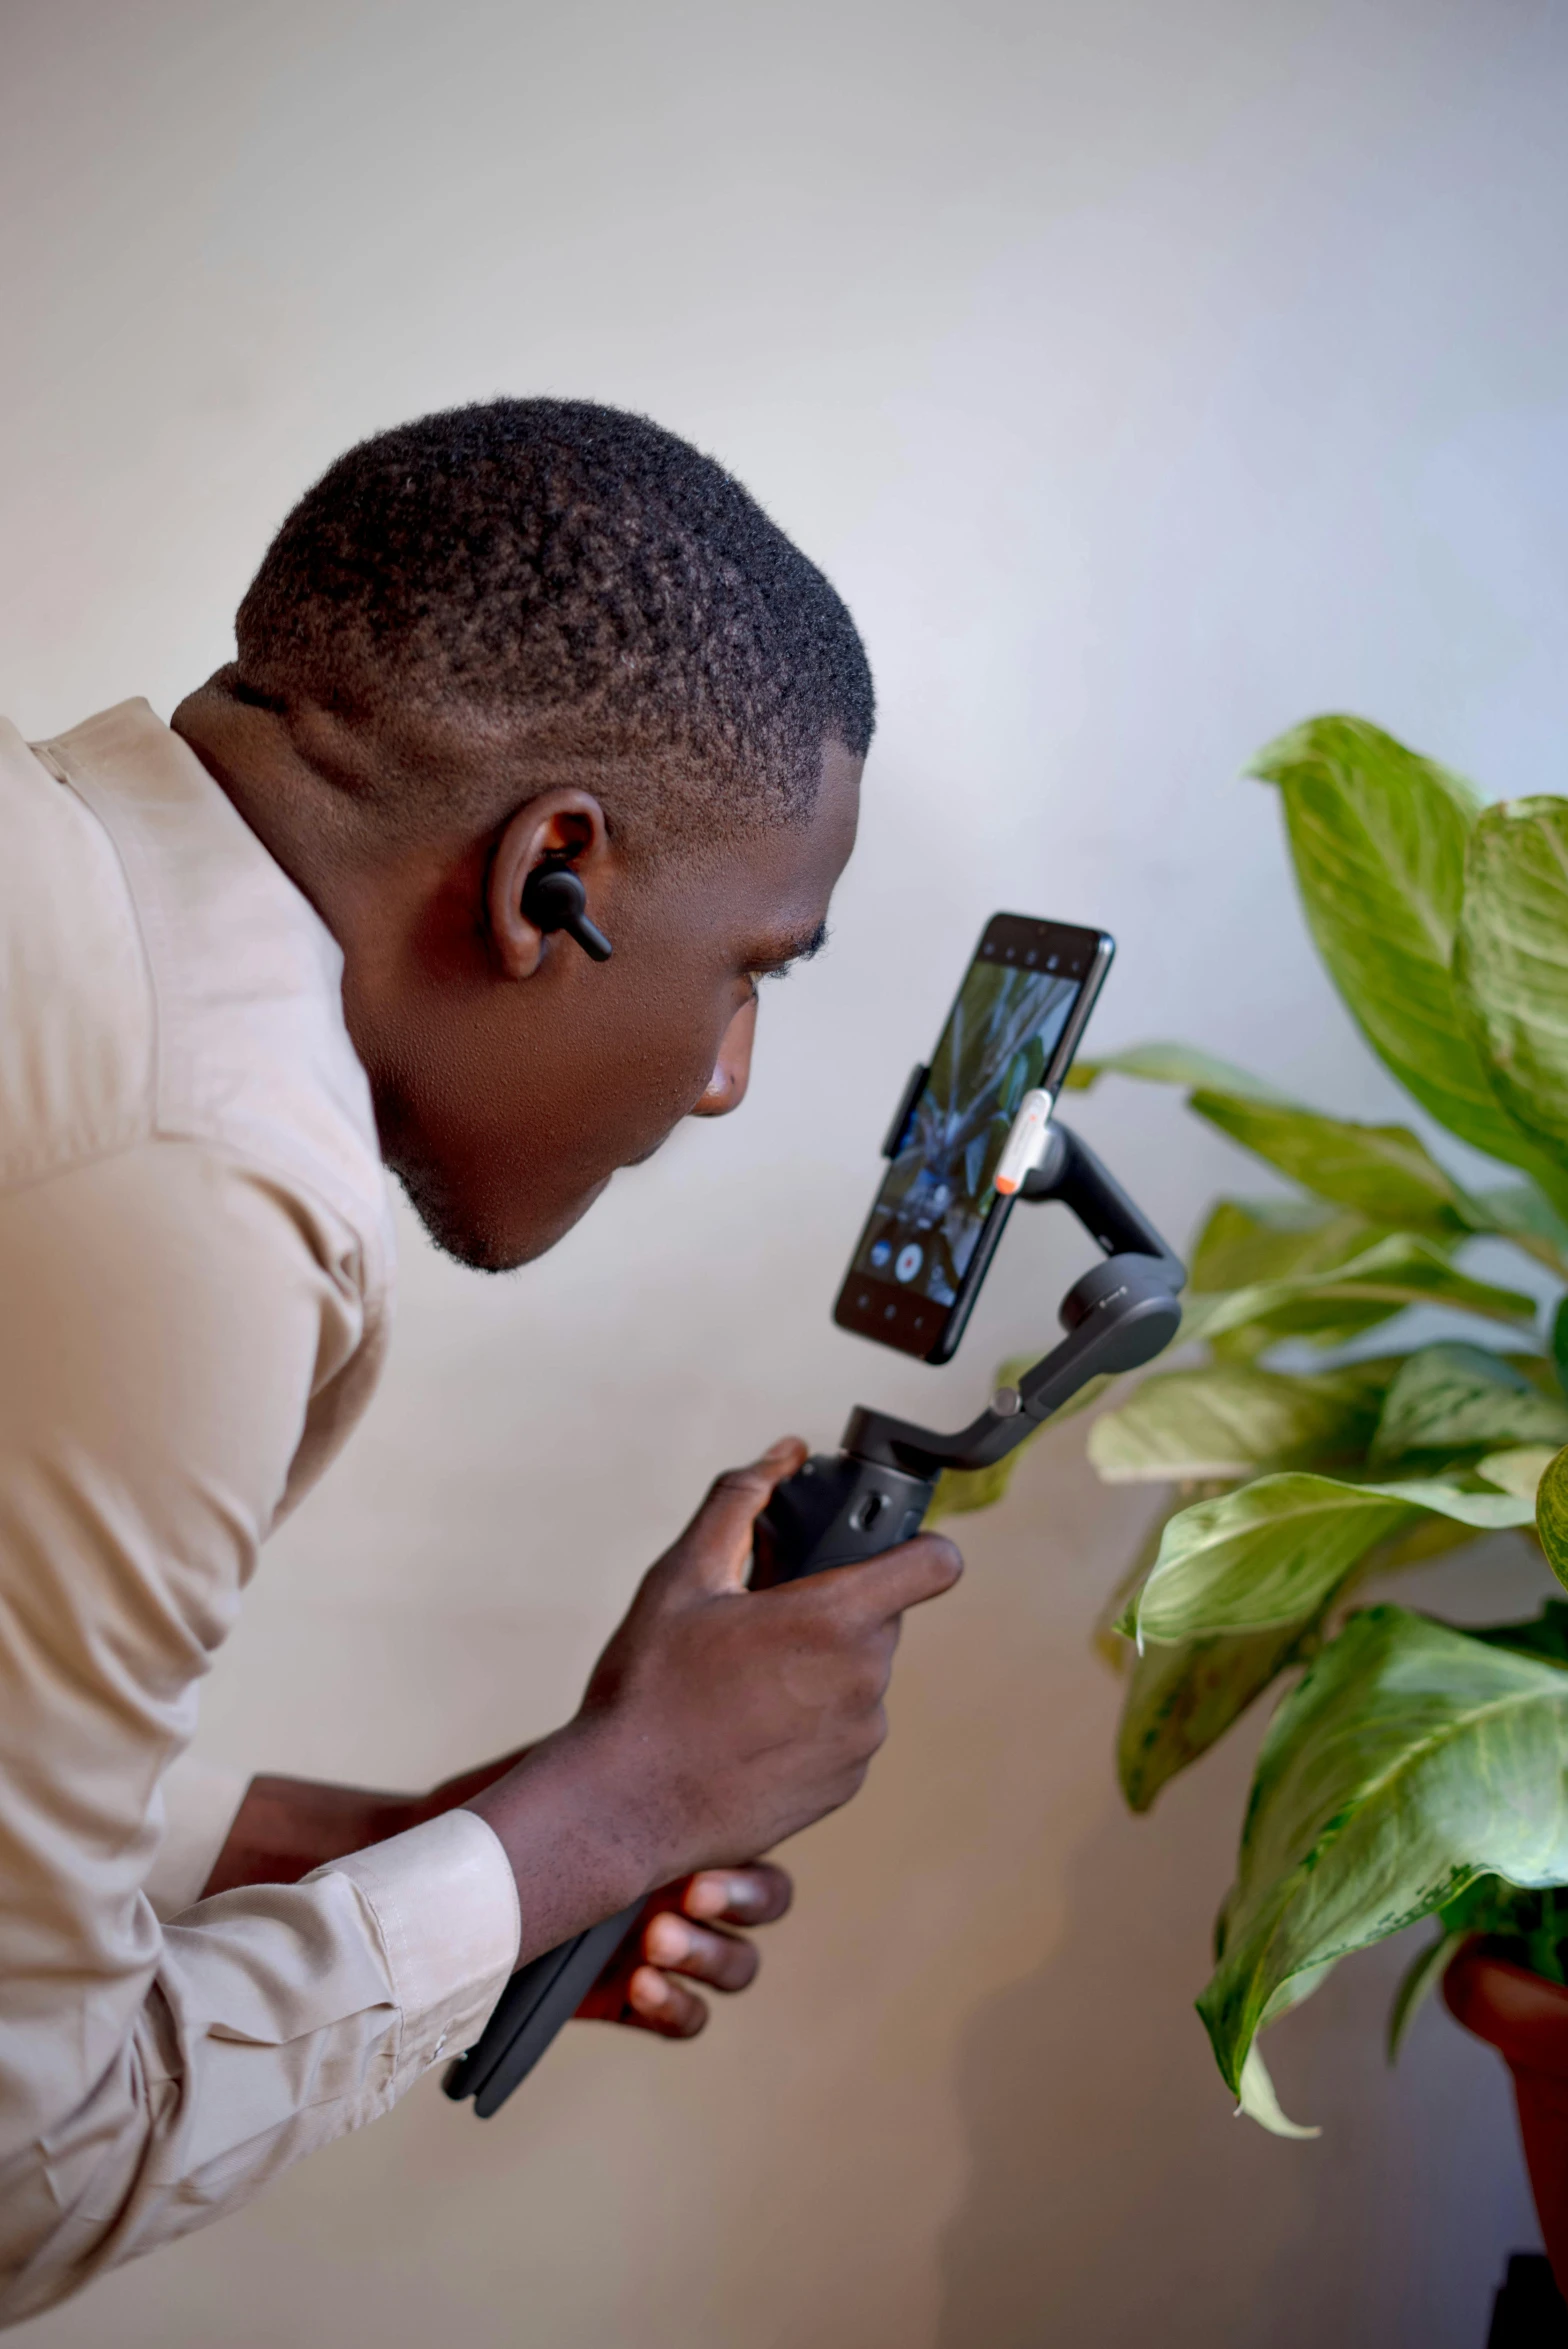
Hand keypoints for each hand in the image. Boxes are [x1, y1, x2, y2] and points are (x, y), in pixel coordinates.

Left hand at [203, 1768, 790, 2042]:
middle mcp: (684, 1882)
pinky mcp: (629, 2001)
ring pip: (736, 1963)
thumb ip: (614, 1769)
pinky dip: (678, 2008)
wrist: (428, 1887)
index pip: (756, 1837)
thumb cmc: (494, 1817)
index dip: (748, 1857)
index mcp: (681, 1823)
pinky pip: (686, 2018)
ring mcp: (663, 1946)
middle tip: (687, 1897)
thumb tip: (665, 1711)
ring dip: (711, 1956)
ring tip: (654, 1946)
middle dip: (742, 1901)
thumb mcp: (558, 1774)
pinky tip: (641, 1990)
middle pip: (765, 1901)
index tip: (700, 1859)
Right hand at [465, 1438, 961, 1963]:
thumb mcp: (683, 1576)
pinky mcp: (846, 1784)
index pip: (936, 1565)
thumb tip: (782, 1453)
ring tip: (746, 1681)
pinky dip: (813, 1722)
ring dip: (821, 1668)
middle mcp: (865, 1681)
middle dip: (834, 1610)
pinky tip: (750, 1728)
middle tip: (764, 1620)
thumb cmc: (649, 1688)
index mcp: (836, 1619)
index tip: (890, 1549)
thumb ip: (740, 1501)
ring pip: (860, 1675)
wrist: (624, 1806)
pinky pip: (847, 1730)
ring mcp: (860, 1739)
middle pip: (880, 1618)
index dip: (920, 1546)